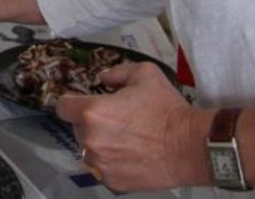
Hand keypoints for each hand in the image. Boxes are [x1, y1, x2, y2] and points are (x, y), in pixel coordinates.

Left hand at [56, 61, 203, 192]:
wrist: (191, 146)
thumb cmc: (168, 110)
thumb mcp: (144, 74)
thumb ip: (117, 72)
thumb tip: (103, 78)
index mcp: (92, 112)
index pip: (62, 107)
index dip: (72, 102)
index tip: (81, 102)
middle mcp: (91, 140)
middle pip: (78, 128)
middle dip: (92, 123)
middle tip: (117, 120)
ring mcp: (101, 164)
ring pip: (91, 150)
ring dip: (101, 144)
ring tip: (127, 139)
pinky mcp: (114, 181)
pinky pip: (104, 169)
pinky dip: (113, 162)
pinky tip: (133, 154)